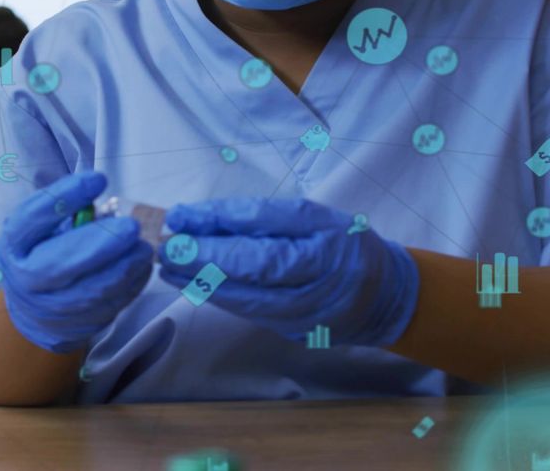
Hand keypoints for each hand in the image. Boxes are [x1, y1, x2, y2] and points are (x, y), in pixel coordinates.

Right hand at [0, 172, 153, 352]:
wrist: (33, 308)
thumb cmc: (42, 252)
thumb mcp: (41, 227)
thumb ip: (66, 210)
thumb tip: (104, 198)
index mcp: (14, 243)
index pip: (35, 216)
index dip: (67, 196)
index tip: (98, 179)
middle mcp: (25, 278)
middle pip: (62, 261)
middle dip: (103, 243)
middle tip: (131, 227)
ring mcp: (50, 307)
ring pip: (92, 289)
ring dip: (125, 266)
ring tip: (143, 247)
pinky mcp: (76, 326)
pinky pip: (109, 305)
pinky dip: (131, 284)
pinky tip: (140, 267)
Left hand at [158, 198, 419, 346]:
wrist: (384, 297)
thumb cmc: (347, 245)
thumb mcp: (317, 217)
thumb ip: (267, 217)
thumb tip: (213, 217)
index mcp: (323, 253)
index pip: (262, 239)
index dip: (217, 230)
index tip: (181, 217)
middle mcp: (312, 290)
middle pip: (248, 274)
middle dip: (200, 260)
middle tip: (165, 245)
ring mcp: (300, 317)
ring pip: (242, 299)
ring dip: (199, 281)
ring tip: (168, 263)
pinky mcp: (289, 333)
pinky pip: (248, 311)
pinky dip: (218, 295)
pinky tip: (194, 281)